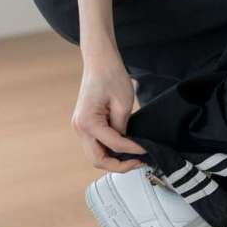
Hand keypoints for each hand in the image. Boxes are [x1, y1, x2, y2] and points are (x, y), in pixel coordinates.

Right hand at [71, 55, 146, 172]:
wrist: (99, 61)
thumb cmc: (110, 76)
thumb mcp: (124, 104)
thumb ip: (123, 128)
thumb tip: (125, 145)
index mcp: (88, 122)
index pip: (114, 146)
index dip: (132, 151)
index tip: (146, 150)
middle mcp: (80, 127)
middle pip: (98, 160)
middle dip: (118, 165)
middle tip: (138, 162)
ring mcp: (80, 127)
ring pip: (95, 156)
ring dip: (113, 160)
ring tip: (132, 157)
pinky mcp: (84, 125)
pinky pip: (96, 145)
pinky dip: (108, 150)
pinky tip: (123, 148)